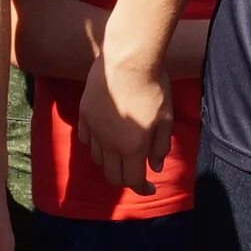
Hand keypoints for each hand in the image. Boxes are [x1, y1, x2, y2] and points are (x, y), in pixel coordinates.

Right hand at [77, 48, 172, 194]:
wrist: (128, 60)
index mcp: (132, 148)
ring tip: (121, 154)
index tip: (151, 188)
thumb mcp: (166, 119)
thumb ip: (160, 146)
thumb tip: (155, 167)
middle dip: (125, 180)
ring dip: (109, 162)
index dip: (142, 189)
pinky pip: (85, 139)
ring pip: (96, 158)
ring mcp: (93, 129)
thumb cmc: (153, 88)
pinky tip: (103, 138)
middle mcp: (109, 144)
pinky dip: (94, 145)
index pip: (132, 181)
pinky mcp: (84, 114)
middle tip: (135, 173)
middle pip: (111, 175)